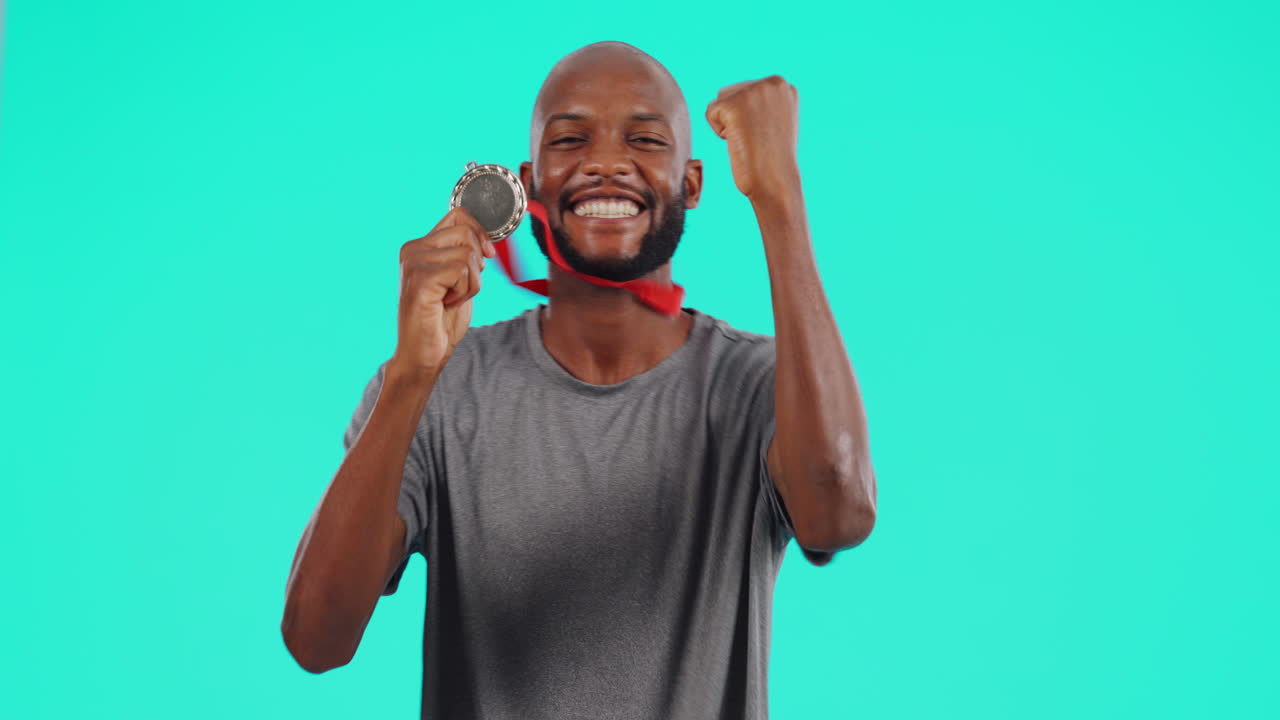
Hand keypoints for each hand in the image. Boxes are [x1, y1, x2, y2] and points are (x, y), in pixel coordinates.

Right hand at [390, 208, 495, 376]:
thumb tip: (487, 240)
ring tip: (452, 299)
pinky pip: (462, 271)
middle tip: (460, 289)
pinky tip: (447, 304)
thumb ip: (465, 255)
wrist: (425, 352)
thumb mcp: (458, 279)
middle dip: (477, 265)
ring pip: (468, 254)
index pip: (458, 215)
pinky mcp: (420, 279)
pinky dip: (465, 291)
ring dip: (471, 283)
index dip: (480, 233)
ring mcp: (414, 263)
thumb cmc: (442, 319)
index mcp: (420, 245)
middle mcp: (412, 249)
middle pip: (466, 233)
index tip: (486, 257)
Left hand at [705, 75, 800, 202]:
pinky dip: (719, 133)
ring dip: (727, 124)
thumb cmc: (773, 160)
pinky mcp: (734, 104)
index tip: (765, 134)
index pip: (745, 91)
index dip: (748, 118)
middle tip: (756, 139)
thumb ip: (762, 103)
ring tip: (749, 140)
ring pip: (719, 102)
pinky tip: (740, 142)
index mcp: (783, 86)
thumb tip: (737, 97)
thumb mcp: (775, 122)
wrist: (775, 181)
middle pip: (730, 92)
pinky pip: (710, 113)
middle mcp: (771, 82)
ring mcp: (753, 91)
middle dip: (736, 119)